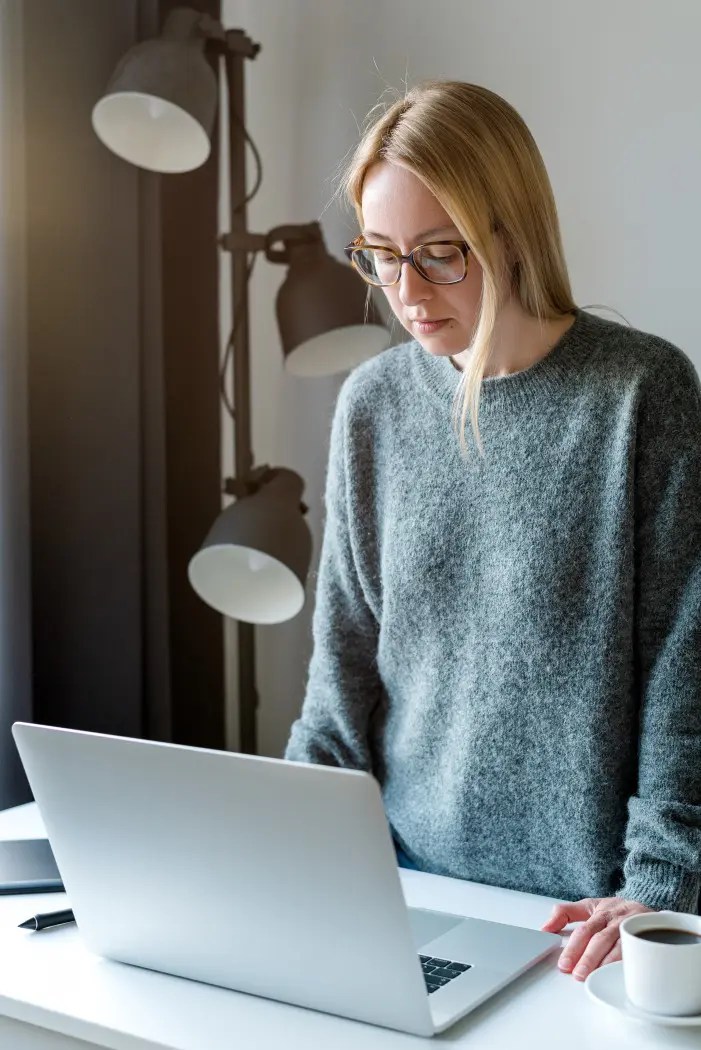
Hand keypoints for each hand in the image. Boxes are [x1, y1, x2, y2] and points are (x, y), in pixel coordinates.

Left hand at [540, 896, 654, 980]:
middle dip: (588, 958)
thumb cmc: (616, 911)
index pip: (585, 930)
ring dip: (606, 963)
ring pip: (620, 947)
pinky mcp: (647, 941)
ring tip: (594, 977)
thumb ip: (565, 913)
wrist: (650, 911)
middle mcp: (617, 920)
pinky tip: (621, 976)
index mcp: (601, 912)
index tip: (564, 964)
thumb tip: (544, 928)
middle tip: (577, 974)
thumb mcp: (590, 905)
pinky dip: (628, 965)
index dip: (574, 947)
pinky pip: (639, 954)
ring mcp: (633, 930)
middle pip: (601, 939)